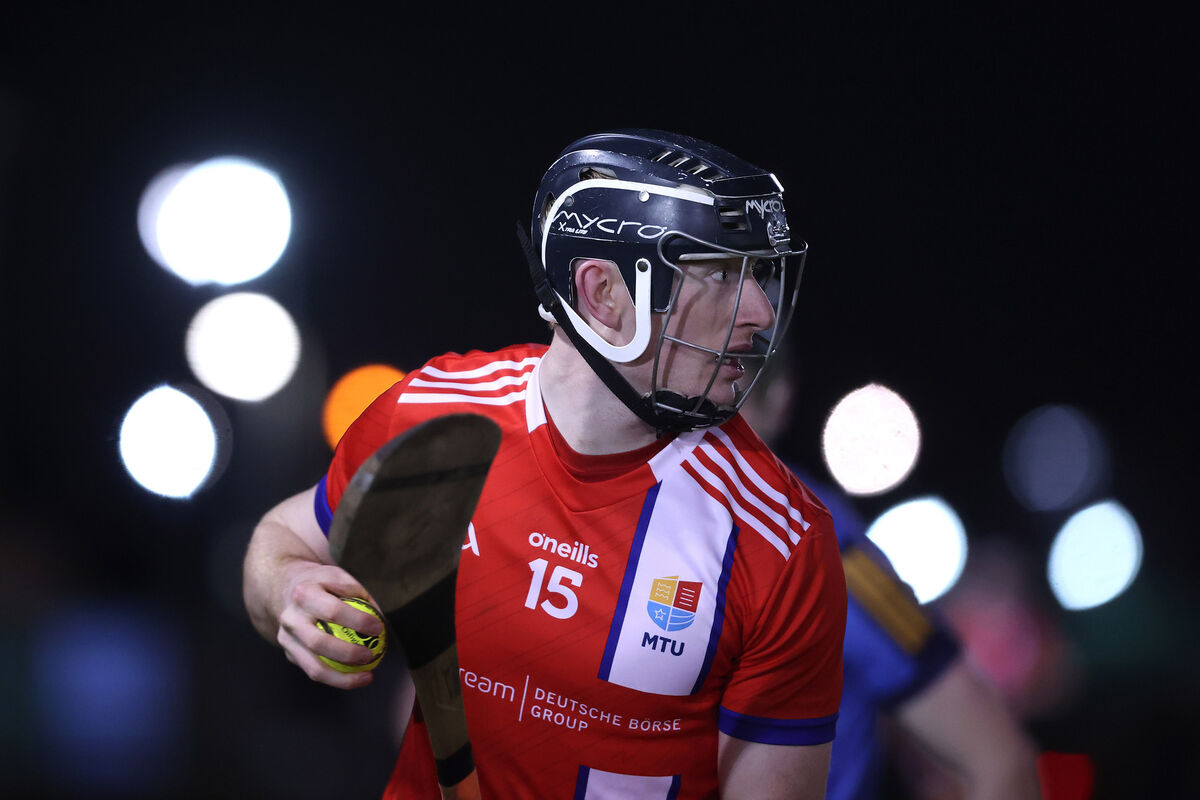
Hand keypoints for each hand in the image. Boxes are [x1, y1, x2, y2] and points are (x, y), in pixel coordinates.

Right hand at [276, 561, 385, 688]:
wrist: (287, 589)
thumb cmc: (323, 584)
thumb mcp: (339, 577)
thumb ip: (359, 596)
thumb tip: (380, 620)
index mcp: (304, 594)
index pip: (332, 611)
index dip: (357, 621)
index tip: (379, 628)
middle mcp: (290, 618)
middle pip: (318, 642)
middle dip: (348, 653)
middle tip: (371, 656)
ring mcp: (286, 639)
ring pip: (313, 667)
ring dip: (342, 677)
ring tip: (368, 677)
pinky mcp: (289, 653)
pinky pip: (314, 671)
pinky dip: (337, 678)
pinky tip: (356, 678)